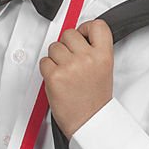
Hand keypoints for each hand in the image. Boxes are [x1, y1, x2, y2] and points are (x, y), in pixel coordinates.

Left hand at [39, 19, 113, 138]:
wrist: (89, 122)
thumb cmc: (95, 100)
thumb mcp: (105, 70)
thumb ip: (94, 51)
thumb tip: (79, 37)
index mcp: (104, 56)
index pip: (98, 25)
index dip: (86, 27)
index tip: (83, 34)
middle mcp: (87, 58)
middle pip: (69, 33)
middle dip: (67, 45)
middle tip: (71, 60)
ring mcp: (70, 66)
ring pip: (54, 46)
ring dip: (55, 57)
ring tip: (65, 72)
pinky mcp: (55, 76)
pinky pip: (44, 61)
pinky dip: (47, 69)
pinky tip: (58, 79)